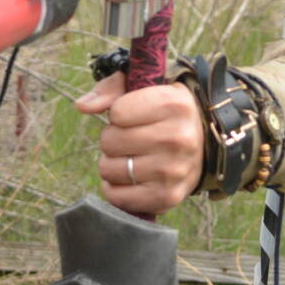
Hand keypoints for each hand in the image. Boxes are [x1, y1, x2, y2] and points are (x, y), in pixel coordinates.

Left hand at [74, 72, 204, 214]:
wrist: (202, 143)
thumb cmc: (164, 112)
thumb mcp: (146, 87)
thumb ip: (111, 89)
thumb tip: (82, 106)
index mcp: (175, 104)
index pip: (117, 112)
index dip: (118, 113)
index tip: (134, 114)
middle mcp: (179, 138)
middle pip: (110, 141)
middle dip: (113, 138)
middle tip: (132, 137)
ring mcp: (174, 170)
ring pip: (109, 169)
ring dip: (113, 163)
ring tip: (132, 156)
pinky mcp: (167, 197)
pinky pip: (116, 196)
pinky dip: (115, 187)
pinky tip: (130, 177)